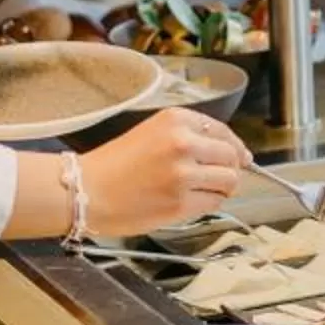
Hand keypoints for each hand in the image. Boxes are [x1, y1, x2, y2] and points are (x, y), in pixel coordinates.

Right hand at [81, 108, 251, 237]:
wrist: (84, 191)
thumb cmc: (112, 165)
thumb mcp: (150, 133)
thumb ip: (188, 137)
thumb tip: (231, 153)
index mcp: (175, 120)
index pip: (223, 131)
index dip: (234, 148)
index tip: (240, 158)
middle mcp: (183, 142)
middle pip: (232, 157)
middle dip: (230, 170)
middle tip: (217, 179)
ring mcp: (183, 174)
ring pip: (229, 181)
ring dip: (221, 189)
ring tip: (200, 192)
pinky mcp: (180, 202)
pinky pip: (213, 203)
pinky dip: (208, 204)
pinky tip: (188, 202)